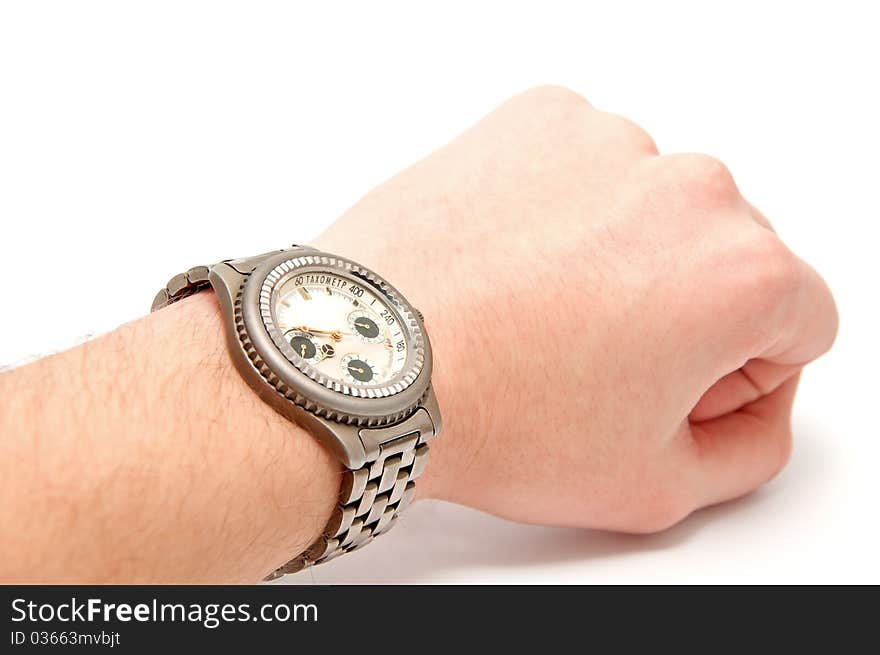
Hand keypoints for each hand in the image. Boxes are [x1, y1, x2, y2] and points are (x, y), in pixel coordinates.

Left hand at [314, 86, 837, 532]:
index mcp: (742, 275)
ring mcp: (609, 143)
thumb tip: (753, 406)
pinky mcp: (539, 120)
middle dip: (683, 313)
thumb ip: (746, 448)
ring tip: (539, 312)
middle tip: (593, 361)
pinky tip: (513, 262)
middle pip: (728, 258)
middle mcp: (690, 188)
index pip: (799, 322)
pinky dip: (562, 210)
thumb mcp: (652, 486)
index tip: (673, 391)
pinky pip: (585, 169)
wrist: (370, 359)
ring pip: (654, 210)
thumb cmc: (496, 417)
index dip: (740, 372)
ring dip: (619, 256)